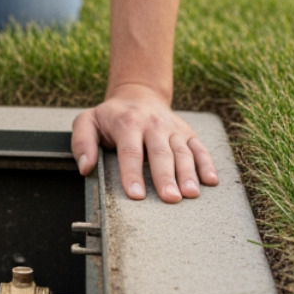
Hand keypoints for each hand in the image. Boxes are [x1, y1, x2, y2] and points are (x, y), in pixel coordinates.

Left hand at [71, 84, 218, 202]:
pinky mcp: (187, 133)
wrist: (139, 95)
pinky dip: (207, 163)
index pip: (130, 151)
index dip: (133, 174)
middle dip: (165, 176)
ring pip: (182, 151)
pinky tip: (211, 180)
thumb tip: (85, 167)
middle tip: (170, 199)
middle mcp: (153, 125)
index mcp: (128, 123)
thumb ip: (82, 142)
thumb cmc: (111, 116)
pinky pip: (199, 148)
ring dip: (188, 173)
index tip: (136, 195)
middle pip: (160, 153)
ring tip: (191, 194)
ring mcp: (172, 128)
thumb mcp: (88, 121)